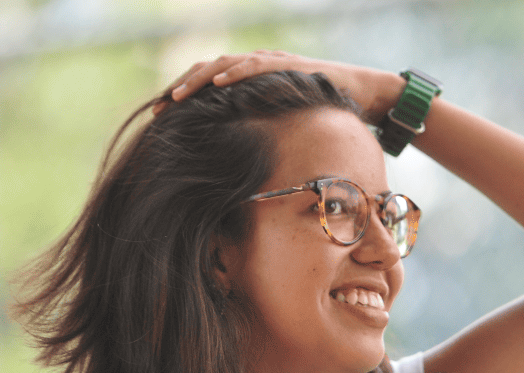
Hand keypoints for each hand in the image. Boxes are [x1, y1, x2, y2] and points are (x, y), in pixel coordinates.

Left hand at [155, 50, 403, 120]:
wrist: (364, 92)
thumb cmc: (327, 110)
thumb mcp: (289, 123)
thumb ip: (267, 130)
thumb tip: (246, 159)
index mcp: (252, 80)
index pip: (209, 83)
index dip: (185, 96)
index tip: (162, 116)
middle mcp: (256, 65)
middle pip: (207, 71)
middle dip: (181, 89)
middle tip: (159, 110)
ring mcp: (270, 61)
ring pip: (224, 66)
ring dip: (197, 81)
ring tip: (176, 98)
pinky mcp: (286, 65)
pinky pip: (254, 66)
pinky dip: (234, 74)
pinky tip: (216, 84)